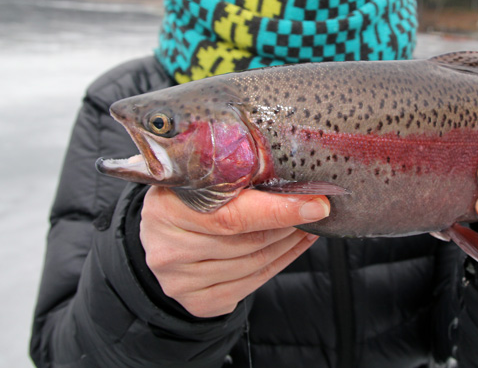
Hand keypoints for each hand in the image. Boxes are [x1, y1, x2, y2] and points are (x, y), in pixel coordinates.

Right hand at [140, 186, 329, 317]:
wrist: (162, 234)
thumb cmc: (186, 198)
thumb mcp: (200, 177)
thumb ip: (235, 175)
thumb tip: (293, 176)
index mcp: (166, 208)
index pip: (232, 217)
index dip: (277, 210)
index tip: (315, 203)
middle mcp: (168, 250)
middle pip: (247, 241)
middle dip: (289, 224)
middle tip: (316, 209)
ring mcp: (180, 281)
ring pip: (254, 264)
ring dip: (288, 243)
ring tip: (306, 224)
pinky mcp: (197, 302)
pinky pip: (252, 284)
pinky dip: (279, 263)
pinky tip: (293, 246)